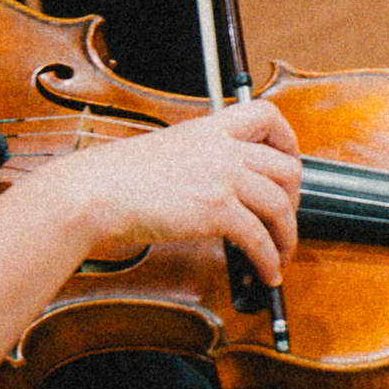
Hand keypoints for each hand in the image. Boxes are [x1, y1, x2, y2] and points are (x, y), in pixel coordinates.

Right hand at [12, 99, 300, 284]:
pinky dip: (269, 260)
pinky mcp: (216, 210)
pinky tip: (267, 272)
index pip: (267, 116)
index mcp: (210, 129)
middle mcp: (223, 149)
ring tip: (282, 256)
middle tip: (285, 220)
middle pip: (287, 169)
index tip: (290, 162)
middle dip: (295, 200)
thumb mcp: (168, 151)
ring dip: (288, 237)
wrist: (92, 192)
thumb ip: (201, 161)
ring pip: (281, 207)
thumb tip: (223, 187)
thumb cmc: (117, 177)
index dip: (288, 140)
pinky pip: (259, 239)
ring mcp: (222, 177)